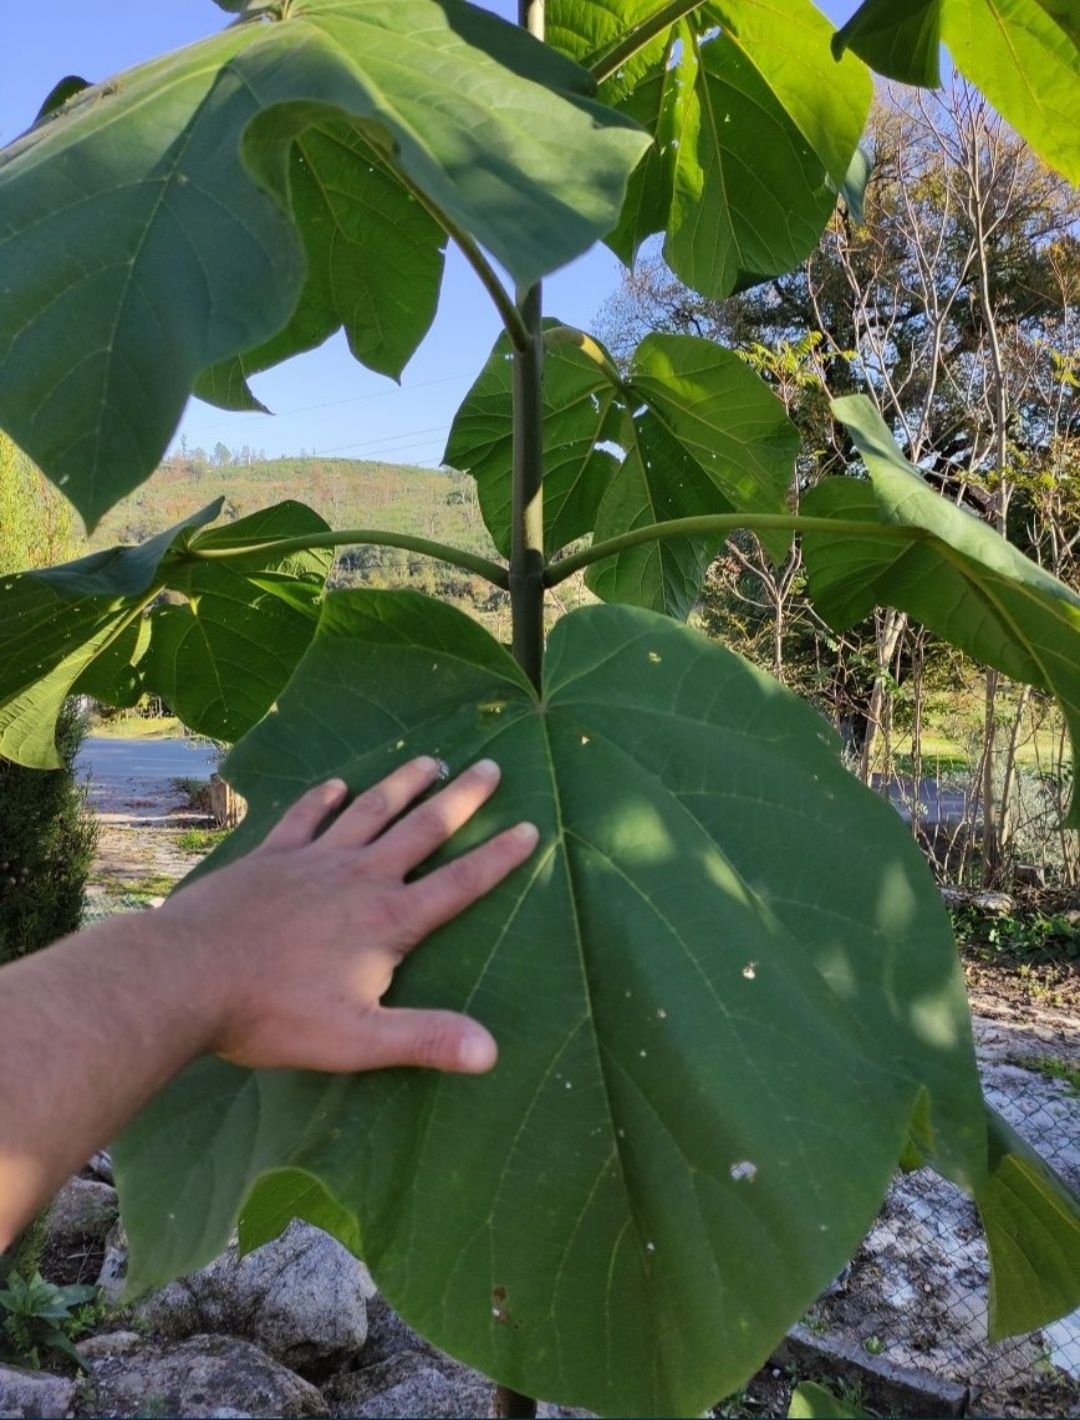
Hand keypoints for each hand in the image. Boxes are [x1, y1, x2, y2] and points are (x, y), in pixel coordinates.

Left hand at [159, 757, 537, 1075]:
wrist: (187, 975)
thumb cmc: (274, 1013)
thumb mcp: (358, 1040)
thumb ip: (426, 1040)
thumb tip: (491, 1052)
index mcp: (388, 920)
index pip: (458, 884)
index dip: (498, 858)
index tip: (531, 828)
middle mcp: (359, 877)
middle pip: (422, 830)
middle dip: (461, 799)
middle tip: (491, 766)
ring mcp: (313, 860)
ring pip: (370, 810)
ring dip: (403, 784)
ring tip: (430, 759)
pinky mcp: (270, 856)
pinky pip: (306, 817)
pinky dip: (325, 798)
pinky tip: (339, 784)